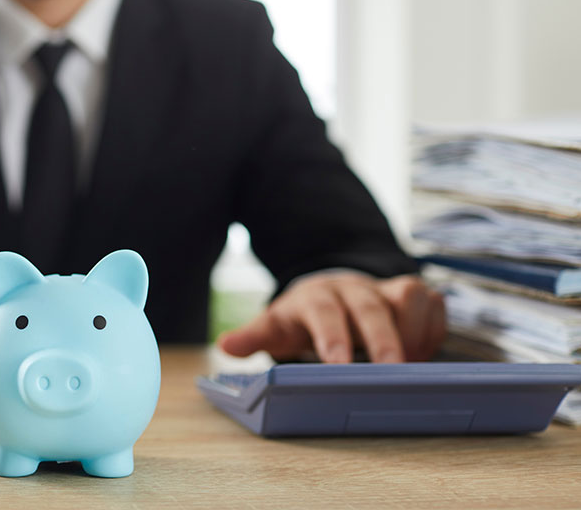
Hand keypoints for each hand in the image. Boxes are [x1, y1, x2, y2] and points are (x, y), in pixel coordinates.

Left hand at [217, 272, 446, 362]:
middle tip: (391, 372)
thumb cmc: (302, 318)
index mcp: (315, 296)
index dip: (331, 336)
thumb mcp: (275, 326)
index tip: (336, 365)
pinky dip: (434, 329)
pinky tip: (423, 355)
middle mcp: (352, 288)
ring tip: (410, 365)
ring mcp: (384, 288)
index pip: (323, 311)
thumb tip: (226, 345)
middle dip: (383, 338)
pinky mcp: (412, 295)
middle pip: (370, 306)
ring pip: (409, 295)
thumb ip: (253, 335)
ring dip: (414, 331)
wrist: (329, 292)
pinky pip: (434, 303)